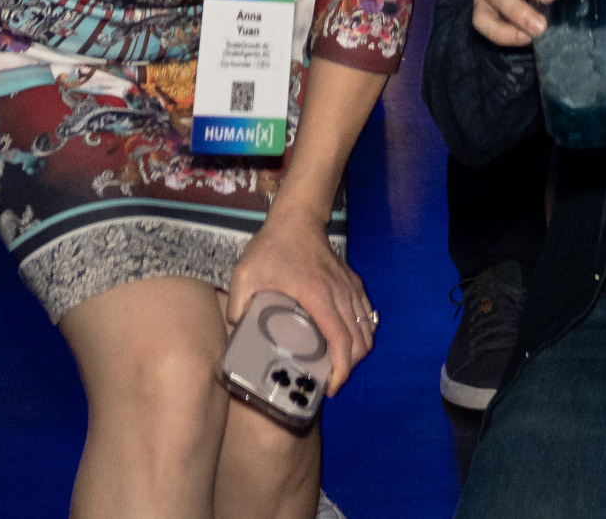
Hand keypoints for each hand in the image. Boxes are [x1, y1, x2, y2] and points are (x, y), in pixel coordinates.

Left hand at [225, 222, 377, 401]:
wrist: (296, 218)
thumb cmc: (271, 247)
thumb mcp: (245, 274)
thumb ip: (238, 304)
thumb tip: (238, 332)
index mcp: (316, 294)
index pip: (341, 339)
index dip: (341, 369)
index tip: (331, 387)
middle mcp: (339, 293)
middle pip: (359, 341)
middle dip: (348, 368)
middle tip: (329, 382)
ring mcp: (350, 287)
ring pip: (367, 330)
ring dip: (357, 354)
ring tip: (336, 366)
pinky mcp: (353, 283)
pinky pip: (367, 316)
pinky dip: (362, 335)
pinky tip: (347, 343)